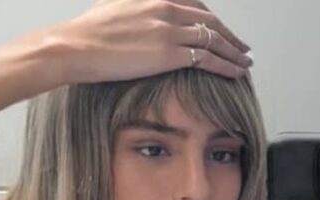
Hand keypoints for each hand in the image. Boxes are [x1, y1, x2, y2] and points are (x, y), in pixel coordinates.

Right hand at [49, 0, 252, 83]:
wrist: (75, 47)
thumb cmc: (87, 33)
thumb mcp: (114, 7)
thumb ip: (134, 9)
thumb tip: (136, 16)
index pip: (195, 6)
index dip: (213, 20)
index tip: (223, 30)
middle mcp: (166, 9)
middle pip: (210, 22)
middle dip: (230, 37)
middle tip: (243, 48)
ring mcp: (169, 30)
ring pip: (214, 40)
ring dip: (234, 53)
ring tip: (244, 63)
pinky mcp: (168, 53)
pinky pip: (207, 59)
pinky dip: (226, 66)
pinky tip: (235, 72)